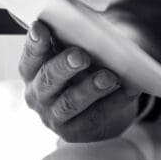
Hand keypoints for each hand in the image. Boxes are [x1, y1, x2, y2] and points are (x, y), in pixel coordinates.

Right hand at [18, 21, 140, 141]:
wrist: (102, 103)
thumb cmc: (87, 67)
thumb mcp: (80, 51)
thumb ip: (79, 40)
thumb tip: (100, 32)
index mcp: (33, 70)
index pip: (31, 56)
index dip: (34, 43)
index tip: (41, 27)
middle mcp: (37, 94)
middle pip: (48, 79)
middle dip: (64, 66)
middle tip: (81, 55)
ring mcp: (53, 116)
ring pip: (70, 102)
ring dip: (89, 88)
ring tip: (108, 76)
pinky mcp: (73, 132)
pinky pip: (94, 117)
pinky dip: (113, 102)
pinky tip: (129, 89)